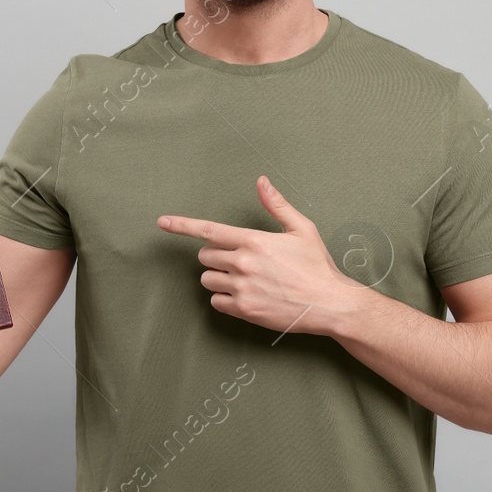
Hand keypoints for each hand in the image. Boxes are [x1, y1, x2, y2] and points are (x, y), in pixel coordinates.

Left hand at [158, 176, 364, 337]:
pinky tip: (245, 295)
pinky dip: (225, 298)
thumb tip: (261, 181)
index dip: (182, 225)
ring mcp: (241, 288)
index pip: (209, 230)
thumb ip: (277, 205)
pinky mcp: (244, 310)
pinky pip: (216, 302)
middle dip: (216, 256)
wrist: (329, 304)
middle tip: (238, 260)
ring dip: (218, 277)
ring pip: (207, 279)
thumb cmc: (317, 265)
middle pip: (205, 256)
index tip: (163, 222)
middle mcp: (243, 263)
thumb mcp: (301, 229)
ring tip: (243, 278)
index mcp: (254, 240)